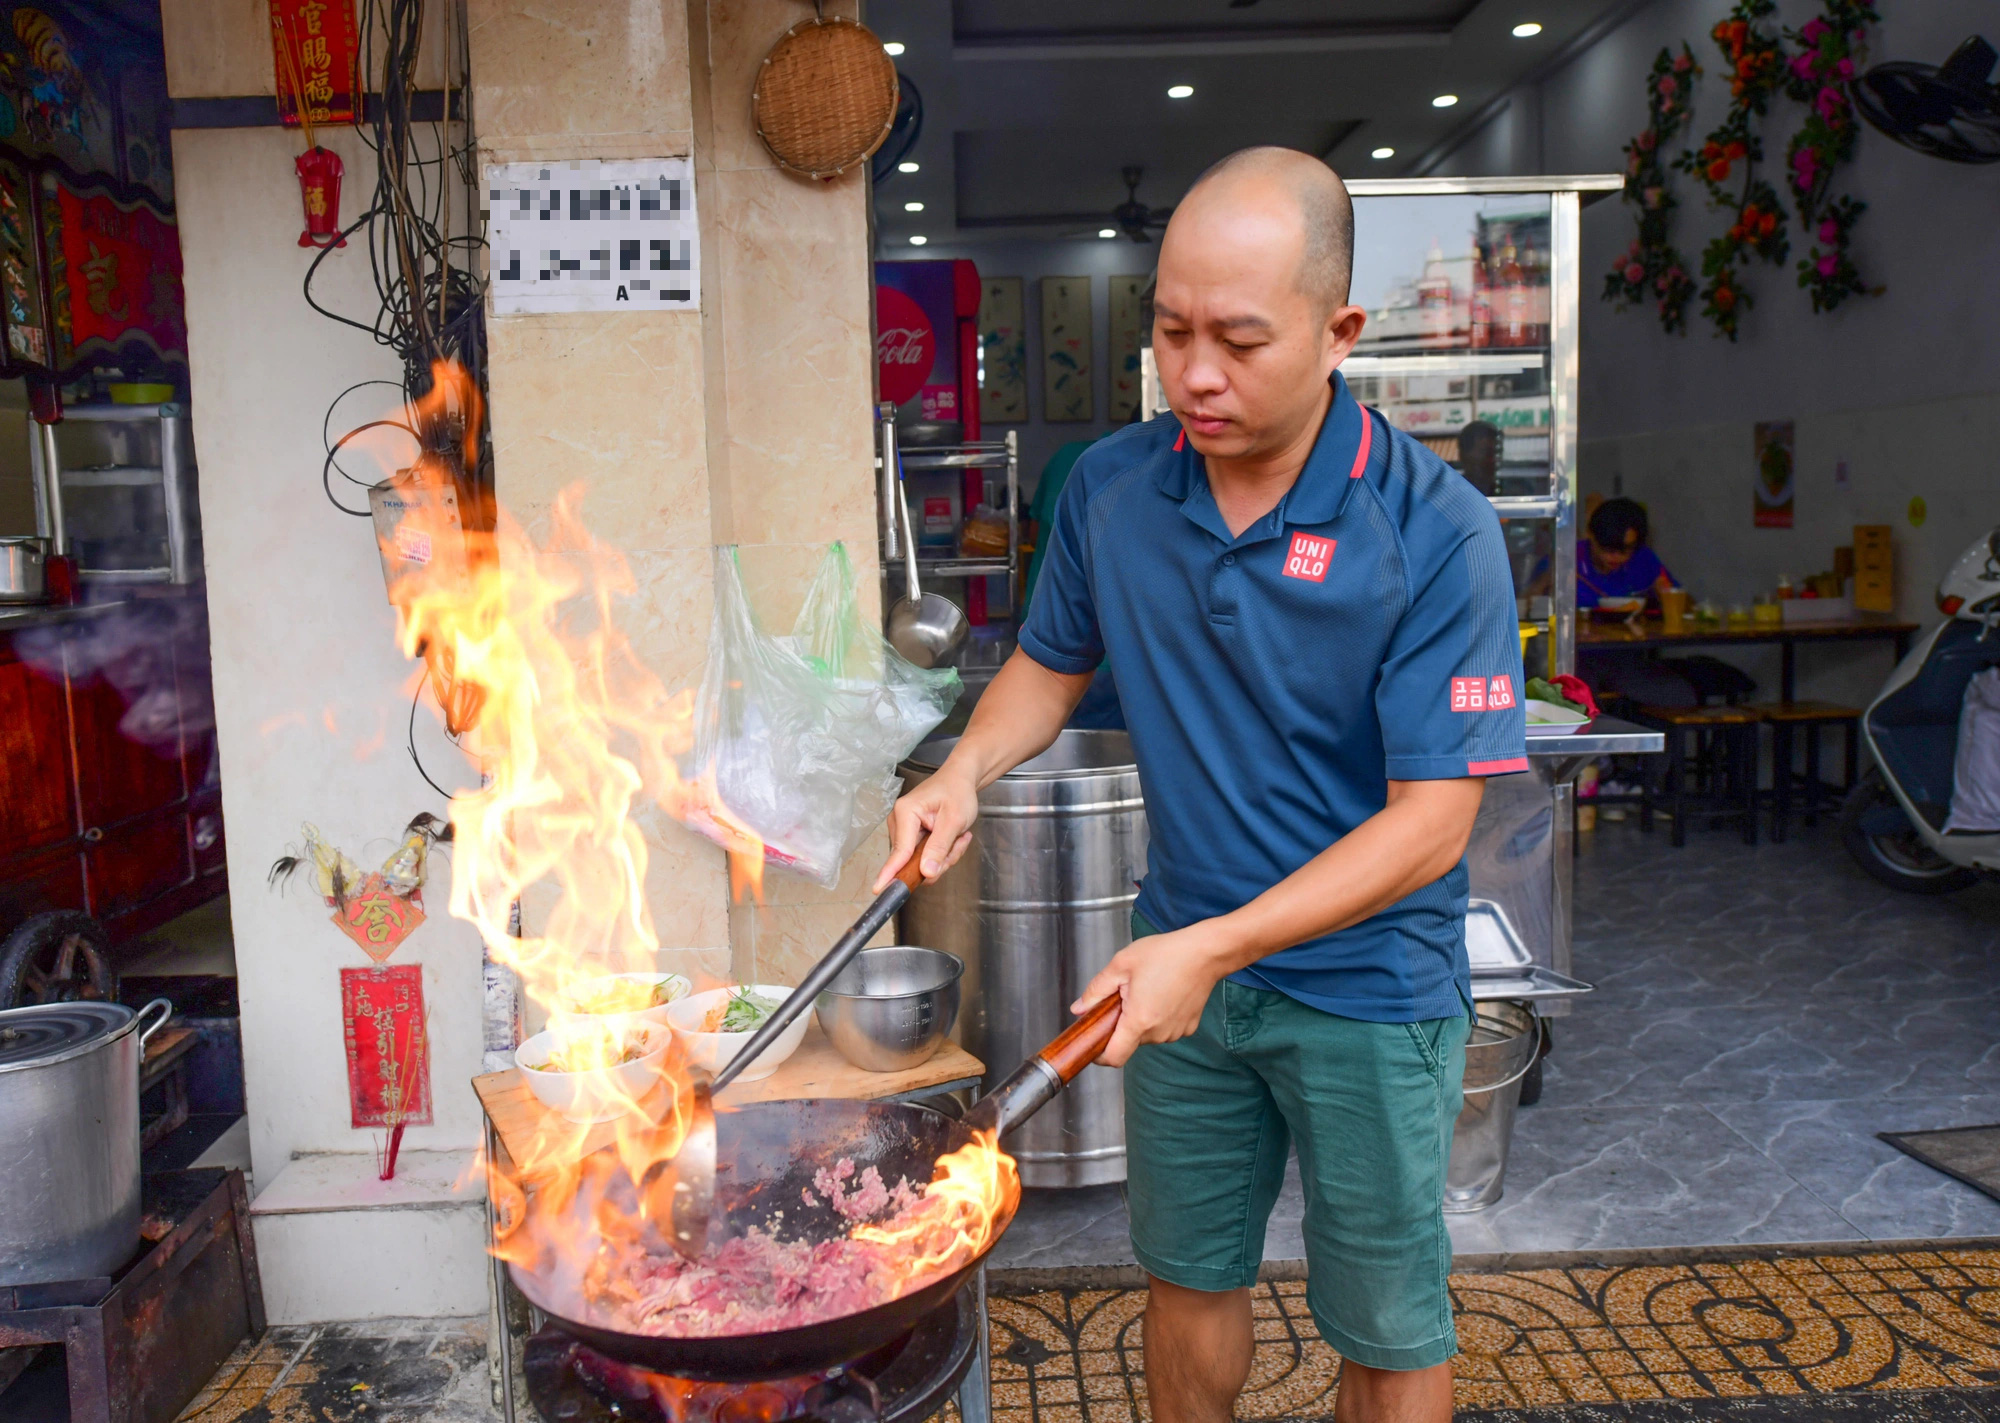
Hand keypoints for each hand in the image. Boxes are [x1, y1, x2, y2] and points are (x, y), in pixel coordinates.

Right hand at [871, 770, 977, 892]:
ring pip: (921, 861)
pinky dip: (942, 852)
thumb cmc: (957, 792)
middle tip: (959, 841)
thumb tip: (927, 872)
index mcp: (905, 813)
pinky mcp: (910, 836)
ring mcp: (904, 830)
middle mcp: (899, 822)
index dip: (891, 872)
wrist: (960, 780)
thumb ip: (940, 847)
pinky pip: (924, 857)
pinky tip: (953, 837)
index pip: (899, 851)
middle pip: (913, 861)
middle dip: (941, 858)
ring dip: (944, 855)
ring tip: (958, 836)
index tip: (879, 889)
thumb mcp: (954, 820)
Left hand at [1071, 922, 1231, 1067]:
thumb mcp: (1121, 965)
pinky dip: (1157, 1017)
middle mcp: (1159, 1033)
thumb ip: (1096, 990)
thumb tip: (1079, 1009)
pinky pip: (1163, 1029)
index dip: (1099, 1054)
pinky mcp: (1187, 1028)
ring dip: (1140, 1020)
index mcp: (1139, 1020)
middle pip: (1129, 1042)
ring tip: (1146, 990)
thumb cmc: (1166, 954)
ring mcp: (1175, 1032)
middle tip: (1123, 996)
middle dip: (1120, 1024)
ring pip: (1146, 1035)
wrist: (1205, 952)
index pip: (1114, 1057)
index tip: (1094, 1041)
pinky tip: (1162, 994)